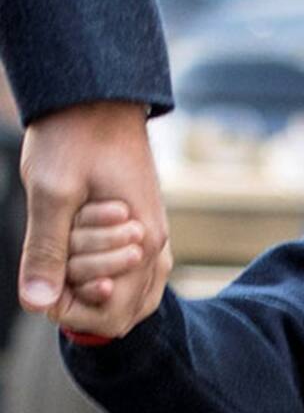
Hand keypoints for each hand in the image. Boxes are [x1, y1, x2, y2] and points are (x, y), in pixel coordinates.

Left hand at [19, 101, 170, 335]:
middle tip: (58, 254)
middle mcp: (156, 244)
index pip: (115, 314)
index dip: (72, 310)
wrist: (97, 98)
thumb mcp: (50, 194)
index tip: (45, 279)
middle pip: (126, 311)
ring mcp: (154, 234)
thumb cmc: (73, 139)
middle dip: (82, 296)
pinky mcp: (144, 225)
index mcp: (143, 241)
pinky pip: (134, 271)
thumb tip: (38, 304)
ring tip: (67, 251)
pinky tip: (80, 251)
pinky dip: (104, 271)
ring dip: (94, 283)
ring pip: (134, 294)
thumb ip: (46, 251)